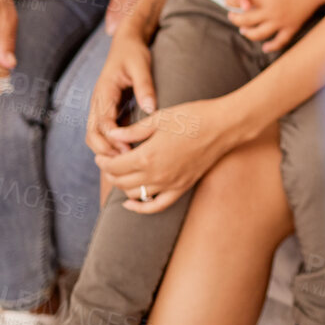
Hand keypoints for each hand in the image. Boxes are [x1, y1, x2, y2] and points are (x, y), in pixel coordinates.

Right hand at [85, 25, 157, 158]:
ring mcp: (100, 107)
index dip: (113, 139)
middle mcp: (97, 102)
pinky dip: (110, 144)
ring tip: (125, 161)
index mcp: (104, 92)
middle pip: (92, 134)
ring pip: (95, 136)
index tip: (129, 150)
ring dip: (106, 150)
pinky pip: (104, 132)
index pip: (102, 123)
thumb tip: (151, 109)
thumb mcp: (141, 66)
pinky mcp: (107, 110)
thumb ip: (145, 87)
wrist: (125, 44)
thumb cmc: (133, 53)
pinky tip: (128, 153)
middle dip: (105, 151)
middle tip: (125, 162)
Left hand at [96, 103, 218, 212]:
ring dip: (123, 186)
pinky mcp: (182, 187)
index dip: (103, 161)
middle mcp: (156, 175)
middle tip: (107, 162)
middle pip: (121, 181)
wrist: (224, 126)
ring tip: (120, 173)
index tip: (101, 154)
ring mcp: (170, 184)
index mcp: (147, 156)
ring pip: (135, 194)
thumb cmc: (193, 117)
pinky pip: (157, 205)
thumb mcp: (159, 118)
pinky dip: (141, 208)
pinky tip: (131, 203)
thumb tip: (111, 135)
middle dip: (110, 173)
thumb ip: (132, 131)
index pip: (114, 166)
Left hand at [229, 0, 324, 53]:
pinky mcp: (291, 27)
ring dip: (248, 33)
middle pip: (246, 20)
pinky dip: (272, 46)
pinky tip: (265, 48)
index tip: (227, 1)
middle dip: (235, 19)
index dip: (231, 1)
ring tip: (243, 31)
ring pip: (259, 34)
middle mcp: (271, 12)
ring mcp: (281, 22)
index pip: (241, 2)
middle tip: (230, 16)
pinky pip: (280, 41)